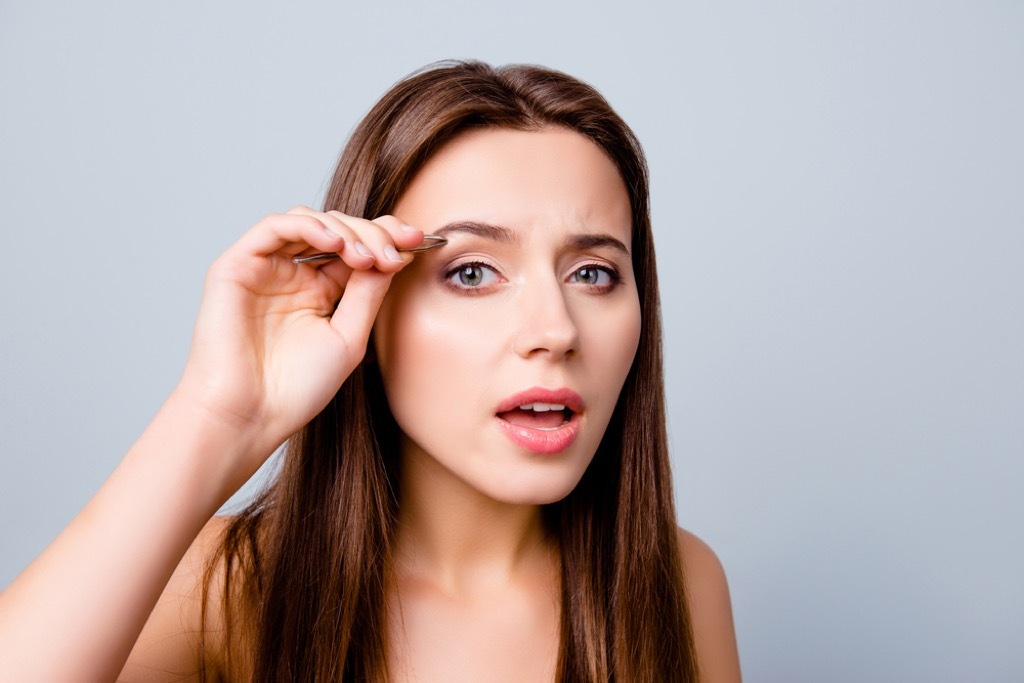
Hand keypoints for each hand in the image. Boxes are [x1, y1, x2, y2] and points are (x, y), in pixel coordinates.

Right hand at [176, 206, 421, 477]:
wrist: (251, 416)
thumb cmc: (297, 388)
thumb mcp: (350, 336)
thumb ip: (369, 293)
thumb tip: (395, 253)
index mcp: (320, 291)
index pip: (356, 248)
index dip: (387, 239)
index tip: (418, 242)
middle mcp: (292, 275)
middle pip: (337, 229)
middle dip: (373, 233)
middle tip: (396, 251)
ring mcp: (264, 268)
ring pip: (308, 221)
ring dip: (345, 230)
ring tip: (367, 256)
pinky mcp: (236, 266)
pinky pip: (273, 227)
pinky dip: (309, 226)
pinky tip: (335, 244)